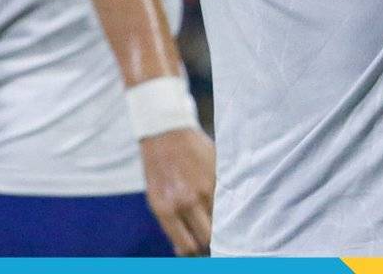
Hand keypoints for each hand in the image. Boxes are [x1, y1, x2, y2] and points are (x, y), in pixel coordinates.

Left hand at [140, 126, 214, 255]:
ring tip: (213, 213)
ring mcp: (206, 186)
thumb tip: (183, 249)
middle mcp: (187, 200)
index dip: (193, 250)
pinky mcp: (218, 174)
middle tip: (207, 233)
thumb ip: (171, 224)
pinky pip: (226, 197)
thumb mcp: (155, 199)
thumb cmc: (158, 168)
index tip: (196, 248)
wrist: (165, 132)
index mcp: (167, 209)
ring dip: (218, 219)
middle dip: (208, 239)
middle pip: (208, 236)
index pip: (187, 245)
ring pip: (220, 217)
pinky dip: (224, 201)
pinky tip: (217, 195)